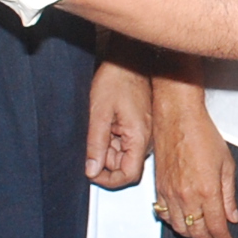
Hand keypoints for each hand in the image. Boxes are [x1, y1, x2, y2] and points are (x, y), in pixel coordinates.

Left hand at [83, 59, 152, 188]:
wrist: (129, 58)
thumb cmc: (117, 78)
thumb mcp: (99, 113)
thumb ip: (96, 144)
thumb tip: (92, 170)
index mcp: (139, 137)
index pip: (129, 175)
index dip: (109, 180)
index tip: (91, 172)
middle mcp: (146, 139)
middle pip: (125, 166)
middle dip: (105, 160)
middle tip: (90, 143)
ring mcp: (145, 134)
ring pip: (124, 155)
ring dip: (107, 148)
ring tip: (99, 126)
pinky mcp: (140, 127)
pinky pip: (126, 143)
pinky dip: (112, 139)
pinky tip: (106, 123)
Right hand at [149, 85, 237, 237]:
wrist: (178, 118)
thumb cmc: (203, 135)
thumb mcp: (226, 164)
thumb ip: (229, 194)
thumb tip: (233, 216)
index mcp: (207, 191)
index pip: (216, 227)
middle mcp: (187, 196)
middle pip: (197, 232)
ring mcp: (170, 193)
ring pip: (179, 228)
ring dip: (191, 236)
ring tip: (201, 236)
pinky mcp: (159, 188)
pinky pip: (164, 214)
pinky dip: (173, 223)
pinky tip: (181, 221)